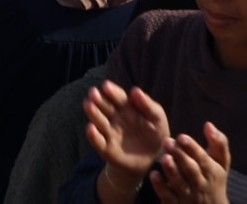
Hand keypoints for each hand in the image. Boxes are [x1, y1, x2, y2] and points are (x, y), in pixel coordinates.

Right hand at [84, 79, 171, 196]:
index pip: (117, 97)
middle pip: (104, 107)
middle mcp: (114, 118)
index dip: (112, 91)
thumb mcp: (157, 119)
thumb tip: (134, 90)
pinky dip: (93, 136)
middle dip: (98, 99)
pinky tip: (91, 128)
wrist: (152, 160)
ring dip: (93, 113)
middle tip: (93, 93)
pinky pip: (98, 142)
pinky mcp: (106, 148)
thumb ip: (148, 105)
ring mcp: (109, 133)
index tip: (106, 86)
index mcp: (126, 108)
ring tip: (89, 105)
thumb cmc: (155, 134)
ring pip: (98, 121)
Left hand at [153, 124, 232, 203]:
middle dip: (180, 156)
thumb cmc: (213, 178)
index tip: (181, 136)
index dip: (193, 148)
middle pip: (191, 170)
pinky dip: (161, 187)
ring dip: (172, 171)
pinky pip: (168, 197)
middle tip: (168, 141)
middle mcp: (200, 184)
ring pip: (179, 184)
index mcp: (212, 172)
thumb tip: (208, 124)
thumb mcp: (221, 162)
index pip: (203, 159)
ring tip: (164, 157)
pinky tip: (154, 175)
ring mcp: (188, 195)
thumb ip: (218, 143)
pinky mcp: (175, 203)